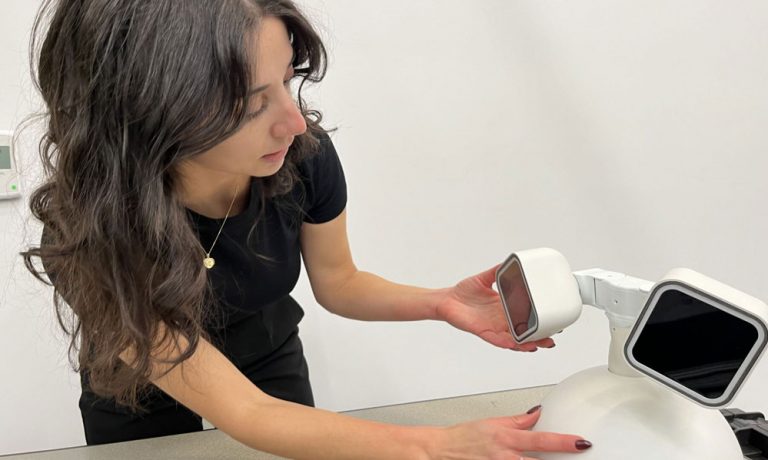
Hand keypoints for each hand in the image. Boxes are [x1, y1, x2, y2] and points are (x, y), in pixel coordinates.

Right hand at [427, 407, 591, 459]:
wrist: (441, 450)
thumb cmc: (463, 437)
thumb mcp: (492, 423)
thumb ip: (518, 421)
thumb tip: (537, 414)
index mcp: (506, 439)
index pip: (542, 440)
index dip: (564, 442)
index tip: (581, 442)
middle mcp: (505, 457)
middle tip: (577, 456)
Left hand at [435, 265, 553, 350]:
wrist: (446, 300)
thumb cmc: (463, 293)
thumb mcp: (484, 278)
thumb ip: (497, 271)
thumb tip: (509, 262)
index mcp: (503, 307)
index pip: (525, 314)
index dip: (538, 318)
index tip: (553, 319)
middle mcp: (501, 319)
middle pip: (524, 330)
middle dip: (539, 336)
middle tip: (553, 336)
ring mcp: (493, 327)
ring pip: (514, 339)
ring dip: (528, 342)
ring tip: (540, 343)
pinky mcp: (483, 332)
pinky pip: (498, 340)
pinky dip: (509, 343)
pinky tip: (518, 344)